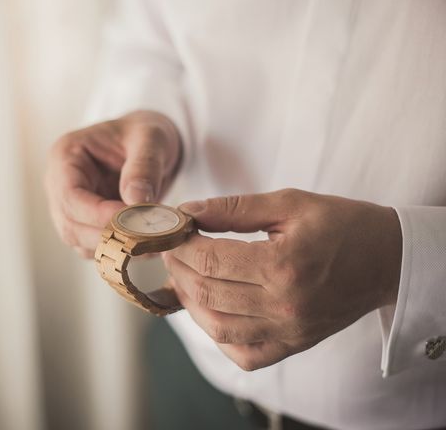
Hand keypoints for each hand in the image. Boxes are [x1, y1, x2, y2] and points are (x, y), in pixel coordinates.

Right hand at [45, 110, 181, 257]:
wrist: (148, 142)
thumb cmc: (144, 132)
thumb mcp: (150, 138)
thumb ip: (144, 166)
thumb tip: (136, 202)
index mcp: (65, 156)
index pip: (70, 196)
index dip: (98, 215)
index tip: (135, 223)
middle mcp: (59, 184)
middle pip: (70, 225)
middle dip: (108, 236)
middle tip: (147, 240)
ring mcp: (70, 207)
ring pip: (80, 242)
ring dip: (115, 248)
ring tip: (153, 244)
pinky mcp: (86, 223)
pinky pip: (96, 246)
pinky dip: (120, 250)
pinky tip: (148, 246)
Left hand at [163, 189, 401, 370]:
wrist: (387, 260)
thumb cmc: (342, 225)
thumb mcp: (290, 203)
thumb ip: (236, 208)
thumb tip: (190, 210)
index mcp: (283, 266)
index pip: (209, 260)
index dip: (180, 244)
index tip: (171, 231)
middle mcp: (283, 306)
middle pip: (206, 292)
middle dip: (178, 268)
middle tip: (170, 250)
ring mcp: (288, 332)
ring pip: (216, 327)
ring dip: (188, 301)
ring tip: (182, 276)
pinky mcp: (293, 345)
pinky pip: (243, 354)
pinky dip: (217, 335)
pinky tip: (209, 310)